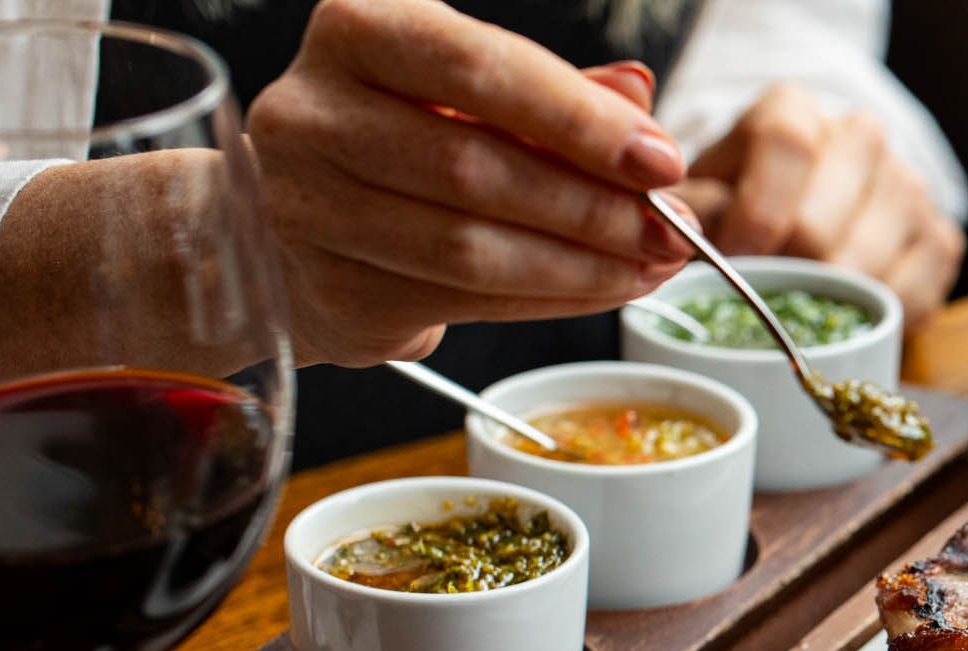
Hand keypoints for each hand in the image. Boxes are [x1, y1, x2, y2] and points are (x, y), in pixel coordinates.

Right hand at [247, 0, 692, 365]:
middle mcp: (312, 112)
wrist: (297, 225)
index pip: (476, 68)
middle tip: (671, 228)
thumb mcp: (476, 96)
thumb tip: (639, 96)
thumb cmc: (406, 141)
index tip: (661, 160)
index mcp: (357, 30)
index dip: (577, 119)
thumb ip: (555, 92)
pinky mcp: (332, 291)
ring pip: (469, 248)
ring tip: (650, 265)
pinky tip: (601, 289)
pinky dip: (548, 300)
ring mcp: (308, 209)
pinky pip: (462, 303)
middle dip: (592, 206)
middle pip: (475, 168)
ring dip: (580, 265)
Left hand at [684, 84, 964, 325]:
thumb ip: (687, 210)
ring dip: (823, 302)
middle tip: (759, 293)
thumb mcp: (698, 197)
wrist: (800, 217)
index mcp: (795, 112)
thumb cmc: (737, 209)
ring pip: (865, 267)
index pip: (785, 145)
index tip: (732, 257)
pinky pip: (910, 297)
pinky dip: (871, 321)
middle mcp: (862, 138)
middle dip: (780, 274)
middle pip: (821, 225)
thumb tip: (681, 235)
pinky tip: (842, 317)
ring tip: (796, 305)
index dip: (755, 213)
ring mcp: (909, 188)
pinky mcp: (940, 239)